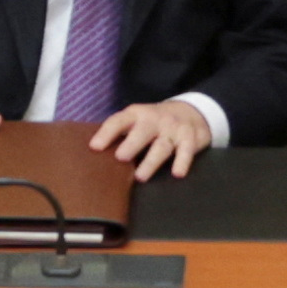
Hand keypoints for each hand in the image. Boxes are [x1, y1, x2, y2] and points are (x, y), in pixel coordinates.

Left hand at [94, 98, 219, 181]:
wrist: (192, 111)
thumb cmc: (155, 122)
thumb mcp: (137, 121)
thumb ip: (121, 133)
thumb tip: (94, 154)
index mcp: (136, 114)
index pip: (118, 121)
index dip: (106, 133)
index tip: (94, 147)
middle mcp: (154, 119)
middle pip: (142, 132)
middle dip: (131, 144)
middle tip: (120, 158)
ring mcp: (173, 128)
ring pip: (162, 146)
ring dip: (151, 161)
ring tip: (140, 176)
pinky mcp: (190, 138)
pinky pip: (186, 151)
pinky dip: (182, 162)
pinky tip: (177, 174)